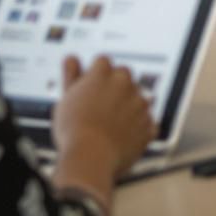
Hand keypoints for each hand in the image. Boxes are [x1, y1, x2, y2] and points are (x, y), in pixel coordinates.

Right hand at [53, 55, 154, 175]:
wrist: (91, 157)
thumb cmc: (74, 129)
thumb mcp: (66, 98)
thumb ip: (71, 75)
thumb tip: (72, 58)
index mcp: (103, 72)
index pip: (103, 62)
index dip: (96, 75)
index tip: (90, 89)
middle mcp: (125, 83)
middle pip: (124, 75)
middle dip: (115, 86)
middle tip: (101, 106)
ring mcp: (140, 104)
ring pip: (138, 97)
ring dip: (129, 106)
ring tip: (110, 124)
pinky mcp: (149, 125)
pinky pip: (147, 122)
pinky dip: (139, 127)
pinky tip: (123, 137)